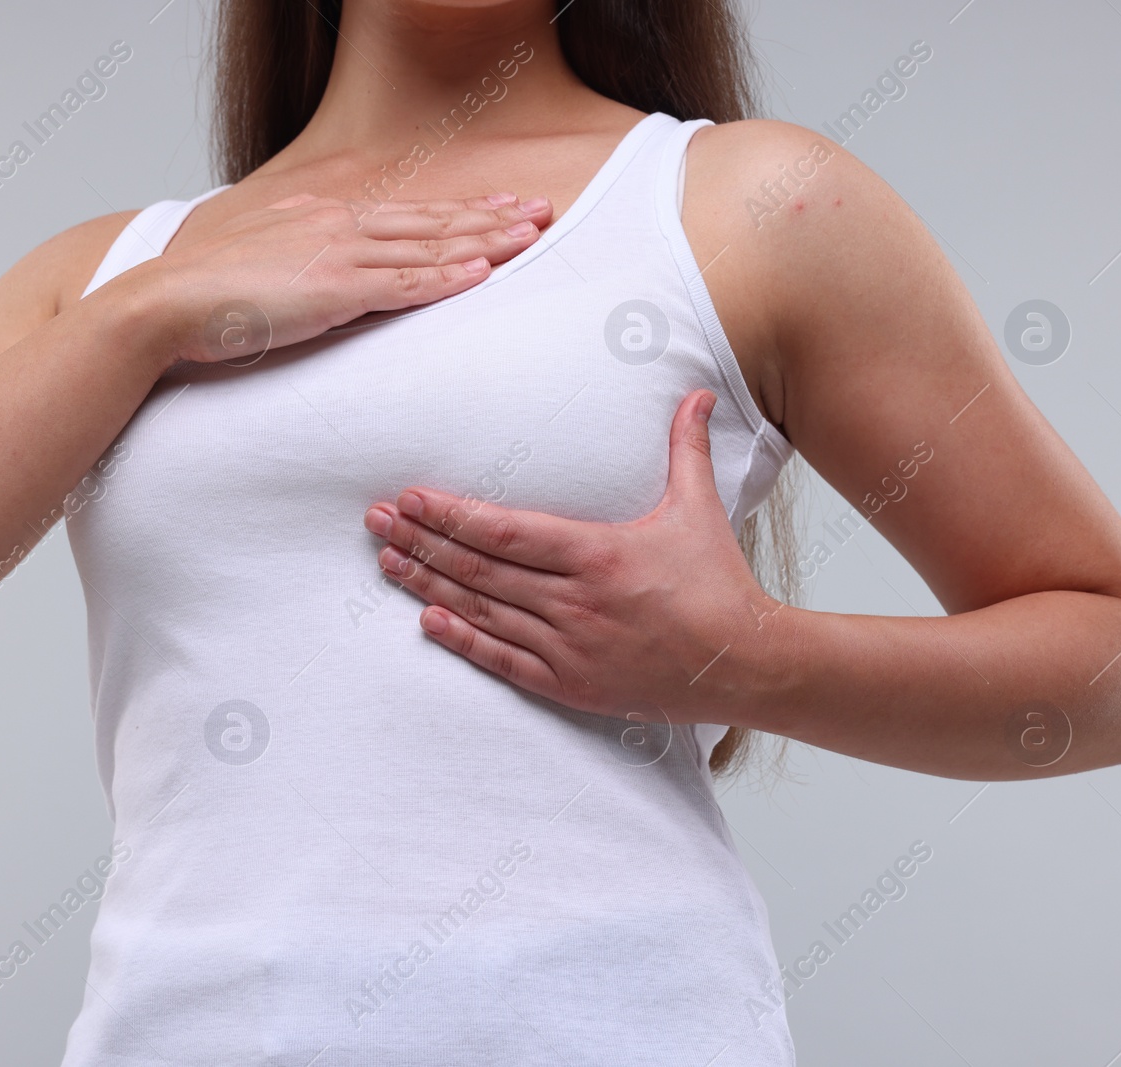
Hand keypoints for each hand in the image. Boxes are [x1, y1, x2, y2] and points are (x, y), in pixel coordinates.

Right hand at [153, 192, 551, 363]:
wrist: (166, 301)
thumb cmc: (206, 291)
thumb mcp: (263, 260)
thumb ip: (301, 257)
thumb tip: (323, 268)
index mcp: (324, 220)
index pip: (407, 215)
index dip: (458, 212)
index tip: (499, 207)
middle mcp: (339, 228)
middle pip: (431, 221)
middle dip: (490, 217)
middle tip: (540, 210)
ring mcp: (338, 256)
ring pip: (428, 247)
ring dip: (484, 242)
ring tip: (530, 235)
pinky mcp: (334, 291)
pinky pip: (402, 285)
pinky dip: (445, 278)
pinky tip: (481, 273)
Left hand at [361, 390, 796, 724]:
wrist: (744, 665)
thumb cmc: (718, 586)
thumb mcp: (699, 510)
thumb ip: (686, 449)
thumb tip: (697, 394)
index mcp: (598, 554)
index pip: (505, 530)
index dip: (451, 515)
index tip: (410, 499)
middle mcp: (575, 602)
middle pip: (480, 569)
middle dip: (423, 543)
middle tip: (376, 522)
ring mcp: (570, 647)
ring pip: (482, 612)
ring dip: (429, 587)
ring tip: (387, 563)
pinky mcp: (571, 684)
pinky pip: (504, 661)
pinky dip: (463, 642)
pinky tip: (428, 622)